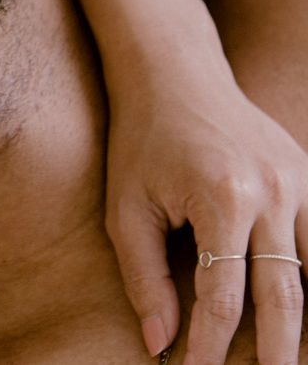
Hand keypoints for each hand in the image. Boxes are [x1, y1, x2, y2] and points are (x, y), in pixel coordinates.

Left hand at [105, 70, 307, 363]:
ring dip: (307, 324)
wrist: (175, 77)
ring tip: (292, 358)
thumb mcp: (126, 208)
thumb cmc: (141, 142)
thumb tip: (159, 341)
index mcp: (223, 199)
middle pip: (287, 296)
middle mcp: (273, 194)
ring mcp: (300, 184)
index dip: (211, 344)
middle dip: (276, 352)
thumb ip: (143, 276)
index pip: (224, 296)